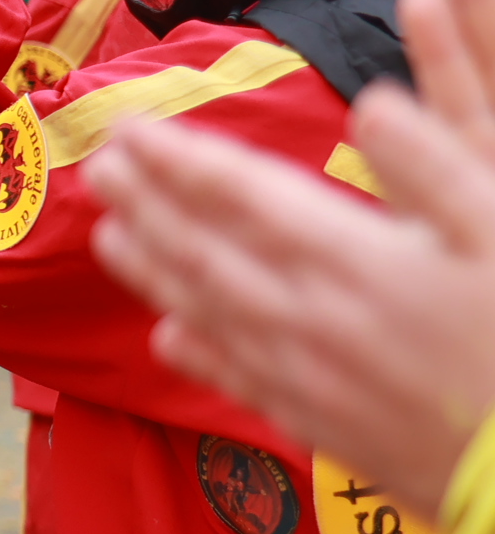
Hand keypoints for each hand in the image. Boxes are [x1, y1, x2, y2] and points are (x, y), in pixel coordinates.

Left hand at [88, 0, 494, 520]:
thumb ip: (435, 166)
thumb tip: (371, 103)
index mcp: (354, 262)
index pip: (241, 196)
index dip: (179, 158)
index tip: (128, 126)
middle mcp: (312, 320)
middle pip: (204, 251)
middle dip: (147, 205)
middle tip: (98, 166)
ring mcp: (311, 380)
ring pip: (206, 314)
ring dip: (152, 271)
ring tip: (107, 237)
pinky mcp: (326, 430)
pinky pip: (239, 381)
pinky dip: (196, 353)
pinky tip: (168, 338)